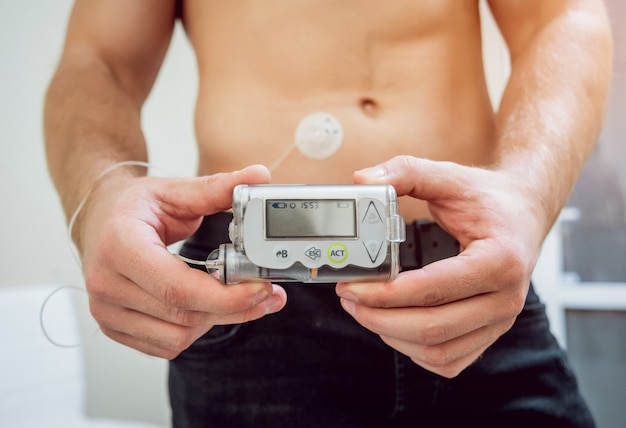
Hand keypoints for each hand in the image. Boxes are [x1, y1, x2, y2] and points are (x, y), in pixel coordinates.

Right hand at [77, 165, 286, 358]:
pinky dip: (193, 330)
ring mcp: (106, 310)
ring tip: (237, 299)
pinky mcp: (113, 327)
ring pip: (176, 338)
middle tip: (266, 295)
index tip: (262, 288)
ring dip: (214, 322)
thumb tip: (259, 175)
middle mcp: (106, 283)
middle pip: (182, 316)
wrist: (99, 218)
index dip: (226, 297)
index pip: (177, 288)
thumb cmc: (135, 206)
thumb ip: (218, 187)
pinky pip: (163, 345)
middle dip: (233, 309)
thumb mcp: (175, 191)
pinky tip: (209, 308)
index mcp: (120, 245)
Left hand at [337, 156, 544, 377]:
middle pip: (433, 328)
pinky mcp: (489, 333)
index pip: (434, 289)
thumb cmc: (488, 198)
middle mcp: (506, 298)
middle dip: (380, 318)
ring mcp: (500, 321)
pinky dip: (413, 350)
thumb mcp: (449, 176)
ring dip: (392, 335)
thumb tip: (363, 178)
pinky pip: (449, 359)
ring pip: (438, 350)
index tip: (353, 285)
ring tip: (363, 310)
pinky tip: (392, 325)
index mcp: (500, 260)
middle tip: (349, 299)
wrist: (523, 212)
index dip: (387, 294)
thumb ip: (406, 172)